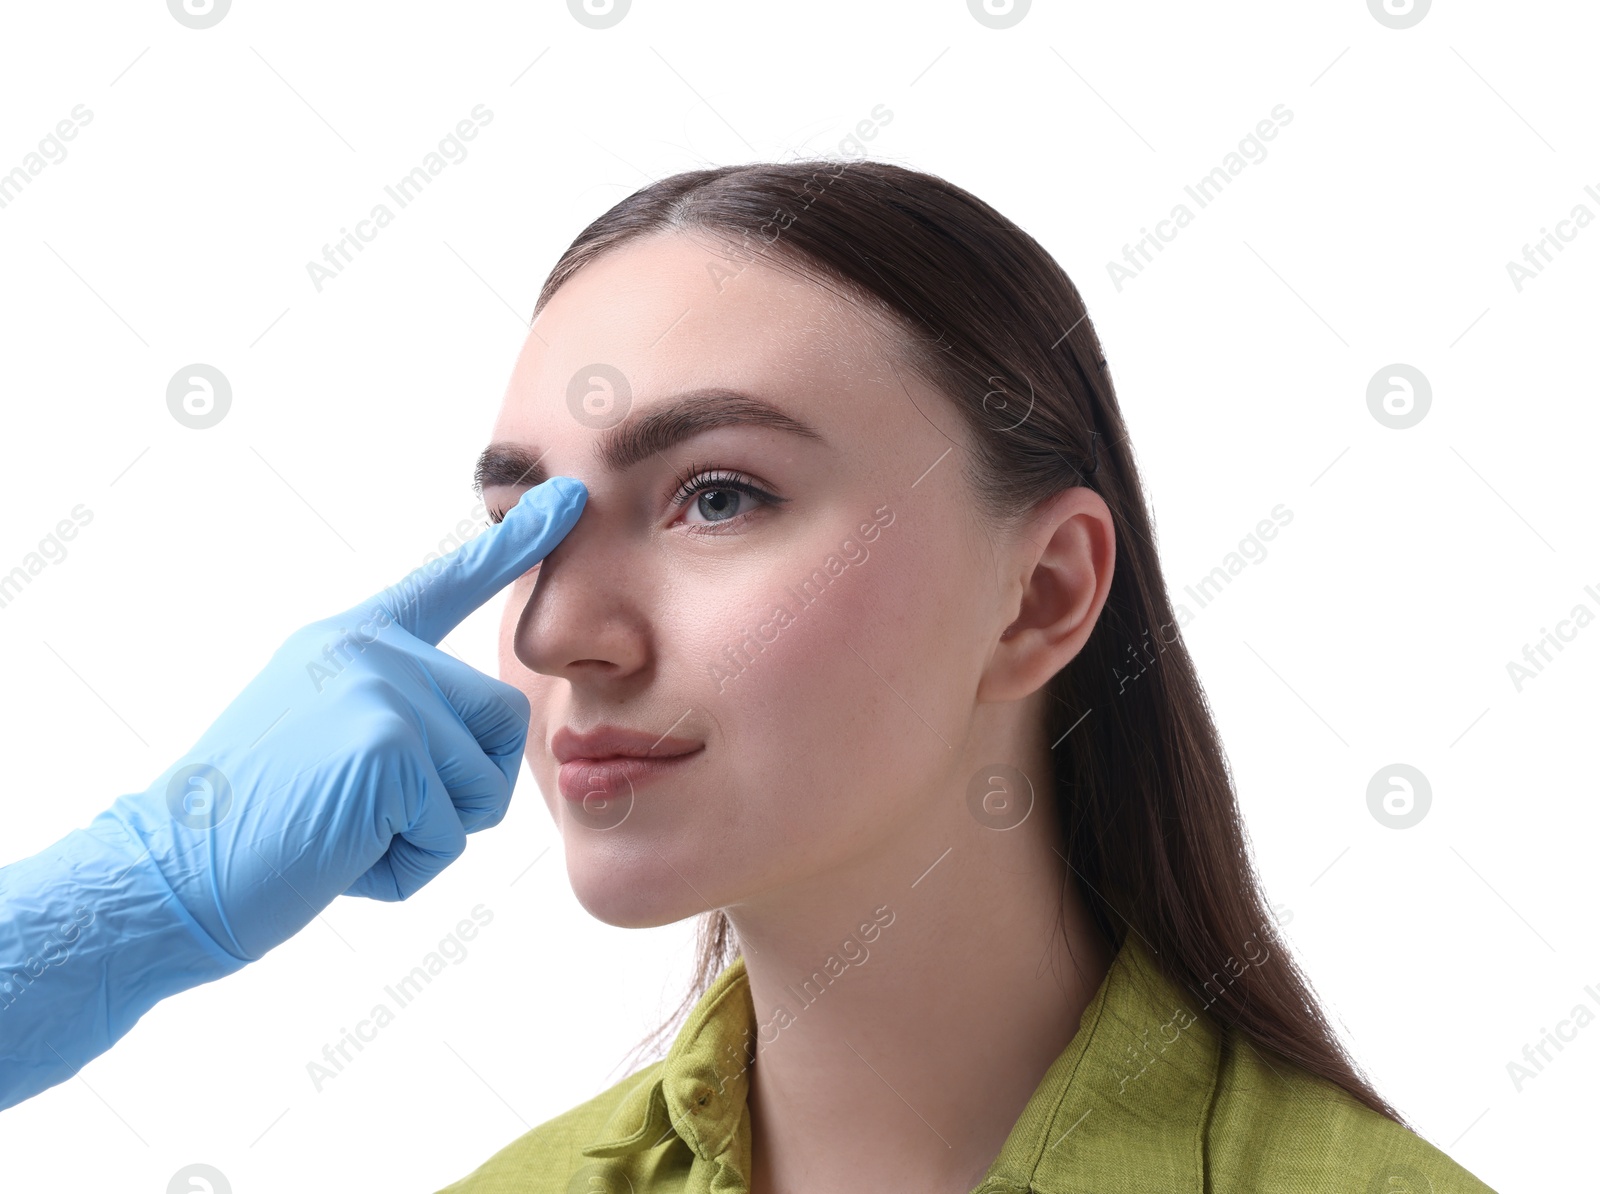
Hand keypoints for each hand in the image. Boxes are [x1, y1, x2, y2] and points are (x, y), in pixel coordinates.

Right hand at [91, 476, 584, 961]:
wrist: (173, 873)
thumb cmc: (258, 823)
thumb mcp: (327, 734)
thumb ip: (396, 707)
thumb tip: (483, 734)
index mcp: (356, 638)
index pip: (450, 583)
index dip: (516, 545)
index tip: (571, 500)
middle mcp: (373, 649)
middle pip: (501, 719)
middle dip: (459, 791)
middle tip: (365, 810)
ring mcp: (380, 688)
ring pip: (484, 784)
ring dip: (429, 834)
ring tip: (346, 829)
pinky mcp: (387, 745)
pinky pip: (451, 831)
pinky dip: (406, 866)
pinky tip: (339, 854)